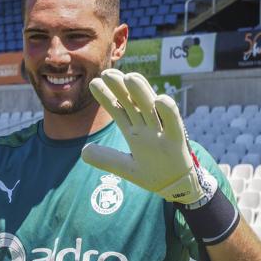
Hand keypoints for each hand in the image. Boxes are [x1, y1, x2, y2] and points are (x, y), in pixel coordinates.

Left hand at [81, 69, 213, 204]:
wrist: (176, 187)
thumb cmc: (152, 174)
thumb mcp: (125, 167)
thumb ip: (106, 159)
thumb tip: (83, 152)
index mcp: (134, 130)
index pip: (118, 108)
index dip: (106, 96)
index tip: (94, 83)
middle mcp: (147, 126)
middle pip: (132, 103)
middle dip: (120, 88)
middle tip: (107, 73)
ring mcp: (161, 131)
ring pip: (151, 107)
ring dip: (141, 92)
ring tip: (129, 77)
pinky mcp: (177, 139)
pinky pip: (173, 122)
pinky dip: (168, 111)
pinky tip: (159, 100)